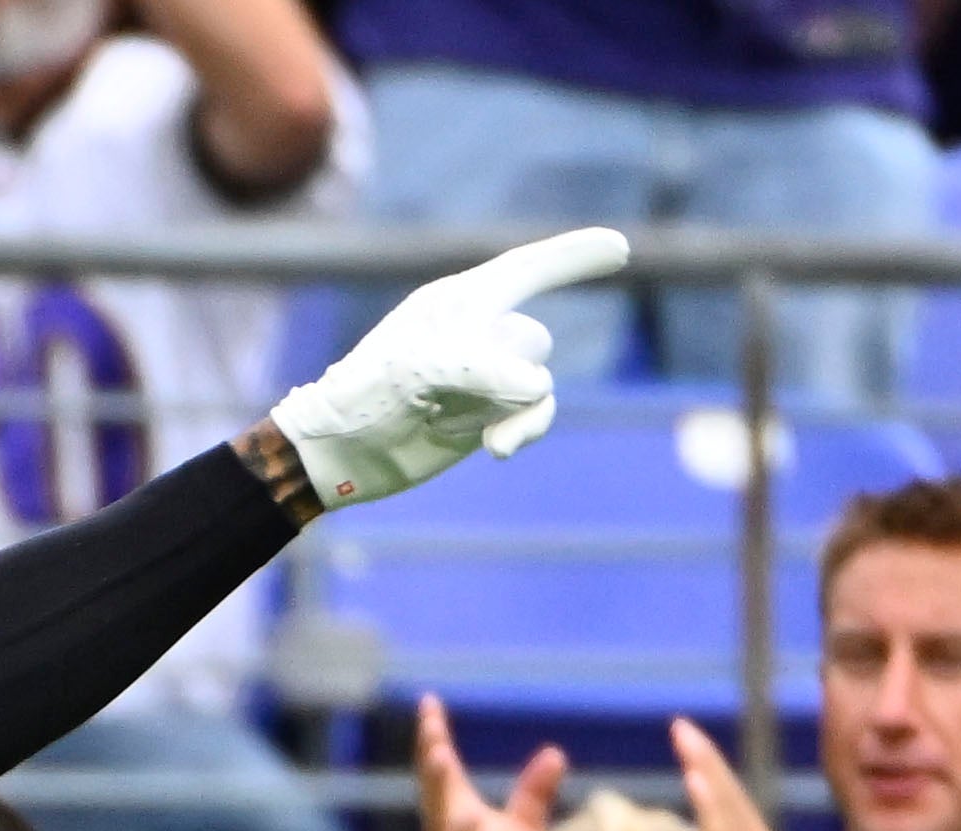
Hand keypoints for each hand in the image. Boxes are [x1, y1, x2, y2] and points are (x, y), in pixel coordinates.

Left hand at [267, 227, 624, 508]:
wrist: (340, 453)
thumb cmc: (366, 396)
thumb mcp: (420, 370)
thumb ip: (484, 367)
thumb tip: (541, 386)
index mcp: (457, 302)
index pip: (525, 269)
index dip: (573, 256)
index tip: (620, 247)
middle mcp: (477, 332)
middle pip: (532, 340)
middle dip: (506, 374)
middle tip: (450, 396)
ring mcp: (486, 375)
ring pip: (540, 382)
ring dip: (520, 412)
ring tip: (489, 440)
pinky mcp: (489, 413)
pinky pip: (534, 413)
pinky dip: (525, 429)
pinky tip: (495, 449)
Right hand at [414, 694, 561, 830]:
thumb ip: (534, 795)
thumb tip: (554, 752)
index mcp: (461, 817)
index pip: (444, 771)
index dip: (435, 737)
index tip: (429, 702)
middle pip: (435, 788)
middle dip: (430, 755)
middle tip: (429, 723)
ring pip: (438, 821)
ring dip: (435, 788)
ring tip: (437, 754)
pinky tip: (469, 818)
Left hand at [664, 720, 787, 830]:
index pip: (732, 798)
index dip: (712, 767)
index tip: (688, 738)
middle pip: (731, 793)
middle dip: (706, 758)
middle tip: (680, 725)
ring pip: (726, 806)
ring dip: (706, 769)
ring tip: (685, 739)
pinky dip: (710, 805)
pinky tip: (695, 780)